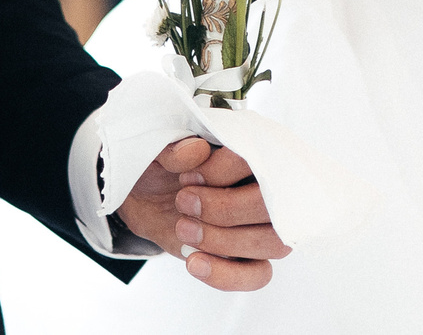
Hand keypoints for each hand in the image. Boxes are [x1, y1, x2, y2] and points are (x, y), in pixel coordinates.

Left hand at [113, 136, 288, 290]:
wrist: (148, 195)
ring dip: (224, 242)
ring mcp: (264, 226)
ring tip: (183, 229)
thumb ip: (174, 147)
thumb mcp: (158, 150)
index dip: (222, 173)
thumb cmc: (163, 166)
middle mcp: (269, 189)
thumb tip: (197, 150)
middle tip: (182, 202)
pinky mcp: (251, 257)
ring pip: (273, 244)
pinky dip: (226, 275)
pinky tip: (193, 262)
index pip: (262, 161)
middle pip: (273, 207)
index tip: (186, 177)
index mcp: (256, 151)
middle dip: (224, 209)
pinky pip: (259, 275)